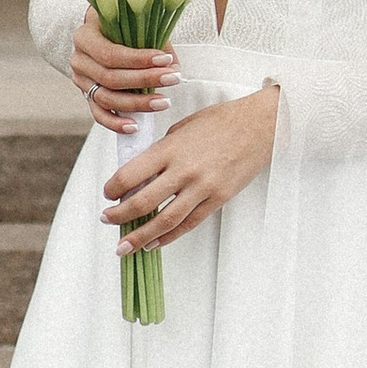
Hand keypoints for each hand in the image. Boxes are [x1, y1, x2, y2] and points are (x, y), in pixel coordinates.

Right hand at [70, 6, 176, 133]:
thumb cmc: (122, 25)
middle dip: (144, 80)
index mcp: (85, 37)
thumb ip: (151, 40)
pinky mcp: (87, 96)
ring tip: (163, 102)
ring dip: (137, 103)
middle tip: (172, 79)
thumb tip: (172, 67)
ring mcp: (82, 81)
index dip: (138, 59)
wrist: (103, 33)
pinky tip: (135, 126)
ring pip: (106, 98)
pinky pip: (99, 114)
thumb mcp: (133, 23)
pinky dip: (116, 123)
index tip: (165, 60)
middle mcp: (79, 60)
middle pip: (110, 78)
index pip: (110, 54)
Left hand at [103, 83, 279, 250]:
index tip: (107, 193)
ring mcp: (202, 187)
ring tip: (125, 246)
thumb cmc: (221, 121)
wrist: (260, 126)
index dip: (113, 188)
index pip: (130, 174)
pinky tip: (155, 243)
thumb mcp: (183, 127)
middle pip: (142, 202)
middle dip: (119, 216)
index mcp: (170, 148)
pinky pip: (189, 223)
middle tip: (107, 220)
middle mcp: (184, 170)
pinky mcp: (217, 199)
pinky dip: (169, 236)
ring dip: (140, 236)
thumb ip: (162, 150)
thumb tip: (142, 172)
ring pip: (164, 221)